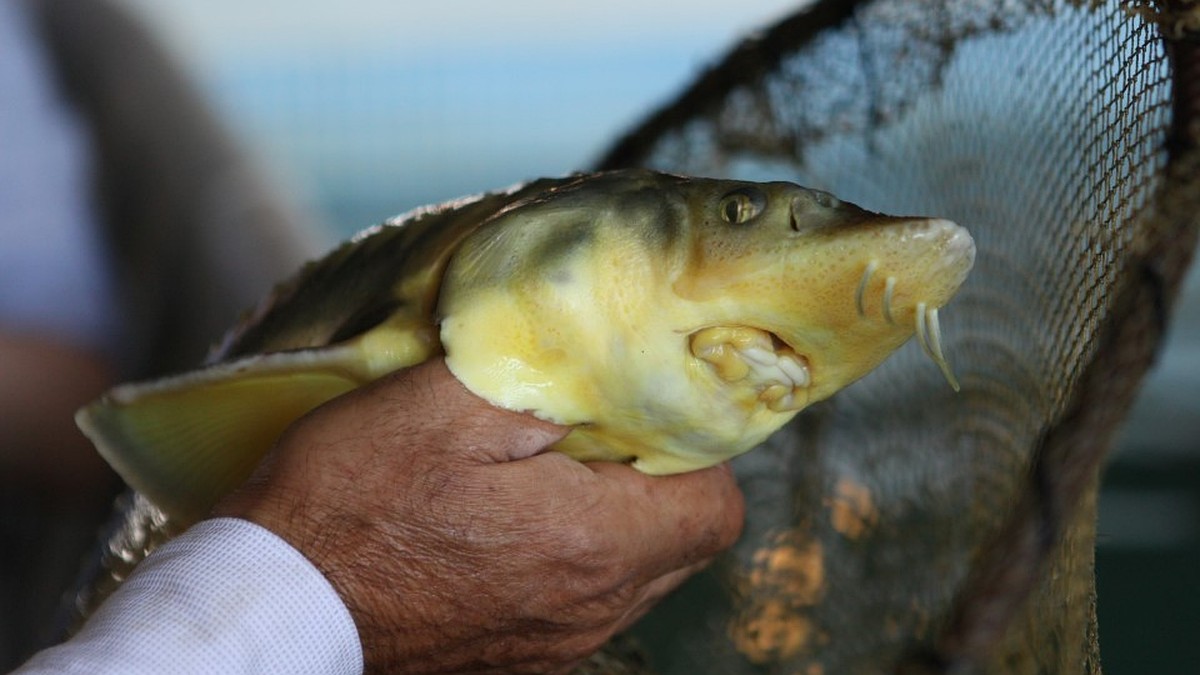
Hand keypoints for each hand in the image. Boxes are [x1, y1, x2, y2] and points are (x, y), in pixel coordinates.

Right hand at [215, 358, 744, 672]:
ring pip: (634, 578)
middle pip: (683, 545)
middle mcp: (589, 611)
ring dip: (610, 523)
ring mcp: (554, 648)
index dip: (696, 452)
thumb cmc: (350, 500)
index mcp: (591, 544)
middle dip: (655, 483)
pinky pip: (581, 606)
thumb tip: (611, 362)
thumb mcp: (446, 404)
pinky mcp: (519, 664)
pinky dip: (568, 563)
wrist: (276, 607)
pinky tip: (503, 529)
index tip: (643, 417)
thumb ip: (548, 378)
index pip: (716, 507)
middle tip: (588, 437)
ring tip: (536, 478)